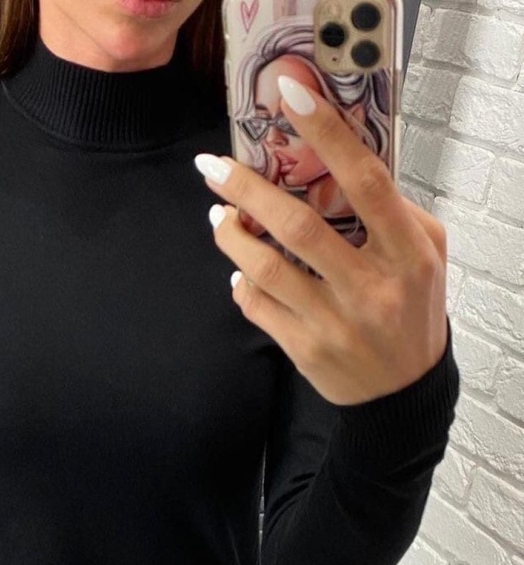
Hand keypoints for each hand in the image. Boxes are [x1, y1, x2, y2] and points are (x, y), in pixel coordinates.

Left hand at [194, 74, 448, 406]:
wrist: (401, 393)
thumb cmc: (413, 312)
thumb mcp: (427, 258)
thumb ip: (398, 215)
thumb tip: (339, 173)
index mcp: (407, 254)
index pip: (365, 182)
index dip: (328, 134)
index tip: (291, 96)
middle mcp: (370, 287)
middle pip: (298, 225)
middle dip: (247, 189)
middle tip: (213, 166)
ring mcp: (334, 321)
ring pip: (266, 268)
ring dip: (231, 236)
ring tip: (218, 216)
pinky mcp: (304, 349)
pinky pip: (257, 306)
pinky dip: (239, 283)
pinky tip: (237, 270)